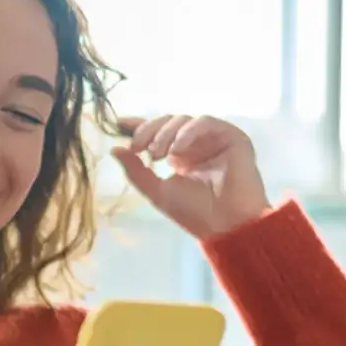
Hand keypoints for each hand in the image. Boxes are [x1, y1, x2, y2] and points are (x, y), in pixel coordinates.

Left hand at [113, 115, 270, 238]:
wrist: (226, 226)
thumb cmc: (195, 214)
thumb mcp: (157, 192)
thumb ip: (135, 171)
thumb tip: (114, 149)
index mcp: (180, 156)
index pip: (158, 132)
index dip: (139, 125)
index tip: (119, 124)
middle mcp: (196, 145)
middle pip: (168, 122)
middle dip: (149, 131)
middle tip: (138, 148)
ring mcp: (214, 140)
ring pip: (184, 119)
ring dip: (165, 133)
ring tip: (157, 155)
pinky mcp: (232, 136)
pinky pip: (206, 122)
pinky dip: (187, 132)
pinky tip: (177, 149)